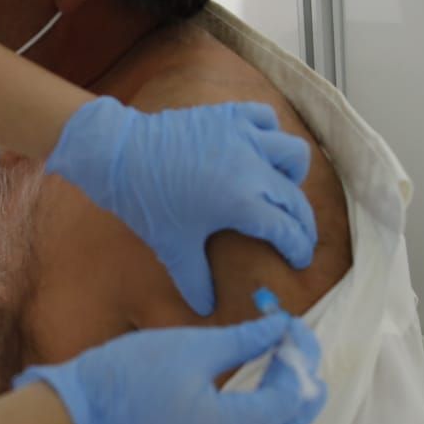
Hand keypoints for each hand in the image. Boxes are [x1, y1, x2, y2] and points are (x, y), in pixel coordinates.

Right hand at [13, 313, 325, 423]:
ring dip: (287, 409)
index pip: (286, 400)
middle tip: (305, 358)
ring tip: (289, 369)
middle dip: (304, 396)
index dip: (297, 362)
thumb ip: (246, 340)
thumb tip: (282, 327)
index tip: (293, 329)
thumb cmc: (134, 371)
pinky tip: (262, 384)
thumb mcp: (196, 347)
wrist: (85, 402)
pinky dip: (265, 416)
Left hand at [44, 97, 316, 314]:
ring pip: (292, 153)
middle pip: (295, 198)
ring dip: (292, 173)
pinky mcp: (229, 115)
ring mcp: (242, 136)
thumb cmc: (147, 203)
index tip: (301, 260)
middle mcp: (251, 167)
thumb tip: (206, 308)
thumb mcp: (172, 248)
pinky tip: (258, 148)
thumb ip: (195, 281)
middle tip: (298, 236)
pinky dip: (270, 132)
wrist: (120, 155)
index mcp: (241, 202)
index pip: (287, 229)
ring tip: (280, 187)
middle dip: (302, 222)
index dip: (299, 248)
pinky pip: (266, 118)